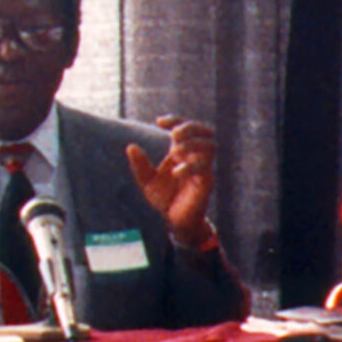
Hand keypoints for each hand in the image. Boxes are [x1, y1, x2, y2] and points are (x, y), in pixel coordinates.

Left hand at [126, 116, 219, 247]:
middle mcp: (195, 157)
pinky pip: (204, 168)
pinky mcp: (205, 182)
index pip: (186, 127)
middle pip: (204, 131)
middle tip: (173, 135)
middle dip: (190, 128)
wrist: (174, 221)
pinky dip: (189, 166)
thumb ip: (140, 165)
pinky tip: (175, 172)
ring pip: (210, 146)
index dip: (175, 120)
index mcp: (182, 152)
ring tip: (175, 152)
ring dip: (193, 144)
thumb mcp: (147, 181)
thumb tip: (130, 146)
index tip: (159, 122)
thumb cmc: (164, 199)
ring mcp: (203, 169)